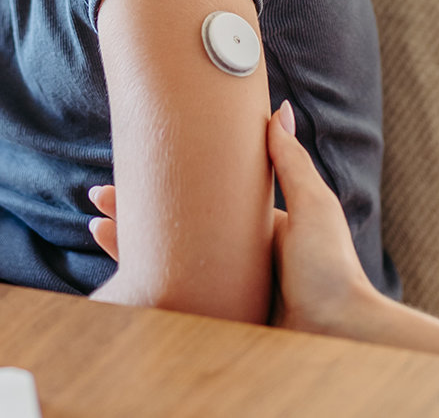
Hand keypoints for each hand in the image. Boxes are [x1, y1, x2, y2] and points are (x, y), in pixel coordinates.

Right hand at [88, 102, 379, 333]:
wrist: (340, 330)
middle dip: (131, 213)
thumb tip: (276, 108)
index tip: (132, 168)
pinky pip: (167, 295)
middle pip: (169, 231)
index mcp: (246, 230)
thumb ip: (289, 161)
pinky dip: (140, 282)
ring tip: (98, 226)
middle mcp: (227, 257)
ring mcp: (216, 287)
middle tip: (99, 195)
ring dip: (126, 244)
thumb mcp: (313, 206)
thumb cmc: (334, 270)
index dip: (162, 186)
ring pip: (160, 261)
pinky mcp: (210, 314)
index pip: (194, 202)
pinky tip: (121, 272)